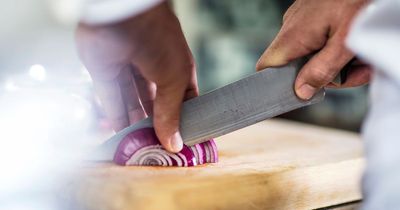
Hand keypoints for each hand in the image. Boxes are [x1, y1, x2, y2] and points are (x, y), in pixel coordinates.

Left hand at [76, 2, 197, 152]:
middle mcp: (153, 68)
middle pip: (155, 102)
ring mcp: (128, 68)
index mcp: (176, 67)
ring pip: (131, 101)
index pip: (183, 98)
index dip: (183, 118)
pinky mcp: (104, 70)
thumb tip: (174, 143)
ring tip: (138, 145)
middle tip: (157, 147)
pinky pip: (110, 97)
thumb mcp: (174, 79)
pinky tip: (119, 133)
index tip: (181, 140)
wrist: (123, 13)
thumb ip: (172, 113)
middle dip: (156, 124)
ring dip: (134, 123)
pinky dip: (114, 115)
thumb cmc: (159, 39)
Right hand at [256, 0, 371, 99]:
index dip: (276, 85)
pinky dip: (337, 46)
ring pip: (311, 54)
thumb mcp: (346, 42)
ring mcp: (301, 20)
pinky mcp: (312, 15)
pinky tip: (355, 46)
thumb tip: (301, 92)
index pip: (266, 67)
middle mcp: (291, 27)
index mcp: (293, 36)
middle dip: (328, 75)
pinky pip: (318, 40)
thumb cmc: (359, 0)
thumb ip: (322, 70)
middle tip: (356, 72)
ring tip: (362, 58)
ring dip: (337, 61)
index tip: (298, 94)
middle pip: (297, 66)